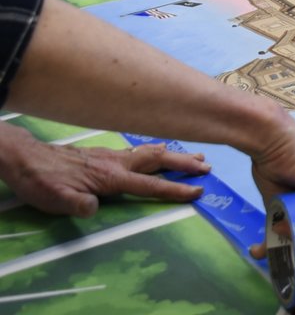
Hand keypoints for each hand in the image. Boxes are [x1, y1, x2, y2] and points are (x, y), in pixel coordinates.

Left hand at [0, 126, 207, 217]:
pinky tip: (160, 149)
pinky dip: (156, 148)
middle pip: (159, 161)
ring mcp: (113, 156)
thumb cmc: (42, 183)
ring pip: (151, 152)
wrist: (26, 159)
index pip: (150, 185)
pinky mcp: (106, 154)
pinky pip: (139, 149)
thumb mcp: (55, 200)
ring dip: (174, 154)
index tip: (197, 191)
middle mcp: (118, 163)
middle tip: (207, 166)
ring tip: (195, 154)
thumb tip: (94, 208)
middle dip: (184, 163)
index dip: (175, 189)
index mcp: (111, 177)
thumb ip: (77, 204)